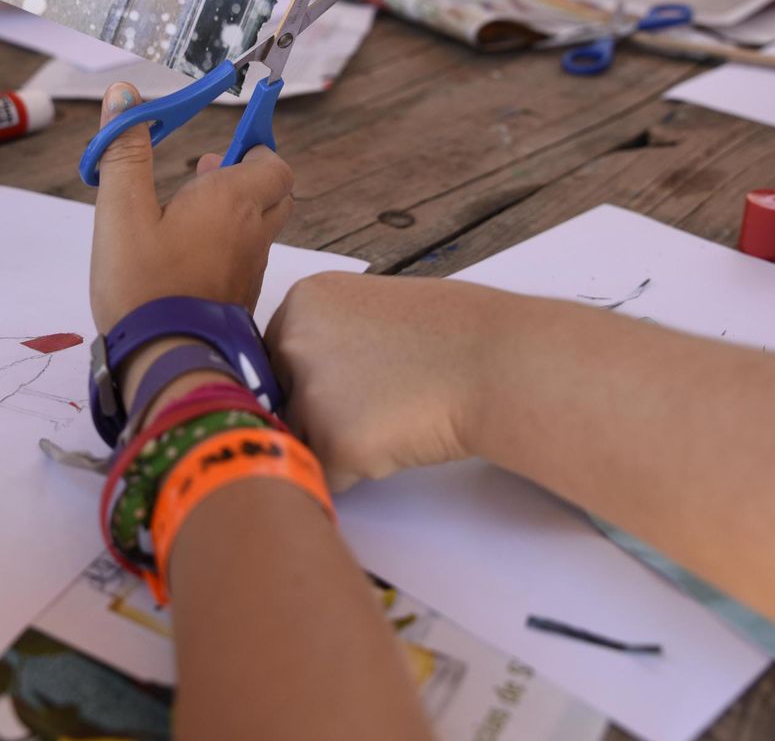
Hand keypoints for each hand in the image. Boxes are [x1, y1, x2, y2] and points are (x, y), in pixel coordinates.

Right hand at [90, 83, 294, 333]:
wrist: (165, 359)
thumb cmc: (142, 283)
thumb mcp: (121, 210)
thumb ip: (124, 152)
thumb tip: (124, 95)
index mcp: (232, 201)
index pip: (274, 163)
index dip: (256, 149)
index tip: (227, 144)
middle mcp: (253, 233)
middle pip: (274, 193)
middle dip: (247, 176)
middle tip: (206, 172)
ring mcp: (251, 269)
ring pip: (261, 227)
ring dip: (236, 211)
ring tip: (187, 208)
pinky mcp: (240, 298)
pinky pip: (246, 258)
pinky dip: (228, 244)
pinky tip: (186, 252)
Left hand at [268, 273, 495, 491]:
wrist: (497, 363)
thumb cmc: (452, 334)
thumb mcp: (371, 311)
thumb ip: (328, 335)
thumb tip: (302, 375)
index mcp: (302, 301)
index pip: (278, 357)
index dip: (315, 378)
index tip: (356, 380)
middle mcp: (293, 341)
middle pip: (284, 398)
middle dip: (320, 412)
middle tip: (379, 400)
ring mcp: (311, 393)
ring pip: (304, 438)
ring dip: (340, 442)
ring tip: (394, 416)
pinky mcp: (334, 442)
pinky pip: (329, 473)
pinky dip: (359, 470)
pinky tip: (399, 439)